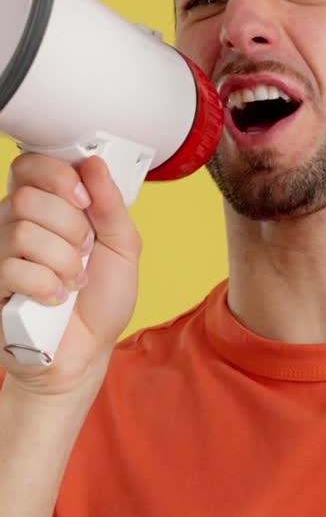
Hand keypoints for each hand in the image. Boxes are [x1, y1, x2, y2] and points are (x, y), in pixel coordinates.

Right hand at [0, 153, 141, 394]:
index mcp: (44, 208)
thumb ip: (110, 205)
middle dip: (71, 228)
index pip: (29, 166)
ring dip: (64, 261)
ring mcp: (0, 255)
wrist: (89, 352)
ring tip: (73, 281)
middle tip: (84, 253)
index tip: (84, 200)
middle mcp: (14, 226)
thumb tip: (94, 164)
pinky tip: (55, 299)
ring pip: (23, 232)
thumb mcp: (123, 247)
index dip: (57, 176)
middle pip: (28, 198)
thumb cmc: (101, 302)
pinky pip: (14, 269)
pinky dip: (48, 287)